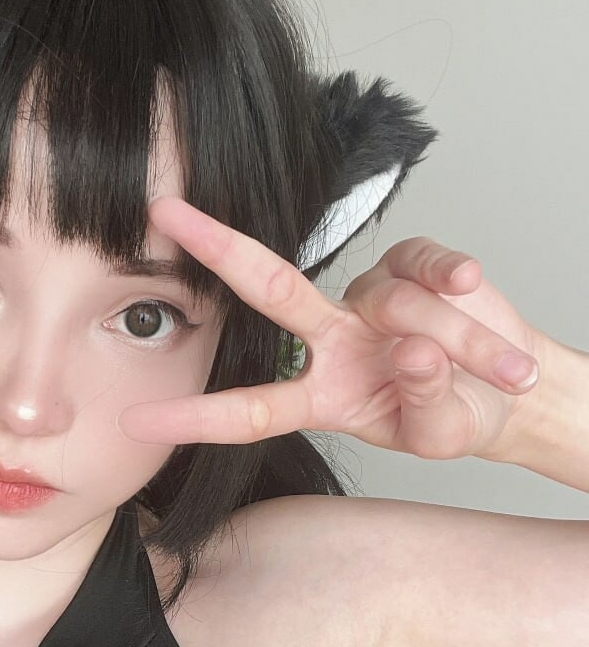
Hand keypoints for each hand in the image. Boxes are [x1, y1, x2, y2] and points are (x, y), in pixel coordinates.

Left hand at [117, 196, 542, 460]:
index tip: (136, 421)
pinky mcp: (413, 265)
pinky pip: (429, 265)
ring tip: (504, 372)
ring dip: (454, 342)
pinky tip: (474, 295)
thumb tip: (412, 350)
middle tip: (165, 213)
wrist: (509, 391)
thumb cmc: (454, 416)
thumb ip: (424, 401)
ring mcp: (369, 299)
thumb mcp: (438, 432)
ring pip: (394, 303)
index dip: (196, 416)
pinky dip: (455, 284)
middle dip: (218, 249)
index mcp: (321, 396)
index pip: (249, 409)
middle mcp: (332, 341)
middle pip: (269, 289)